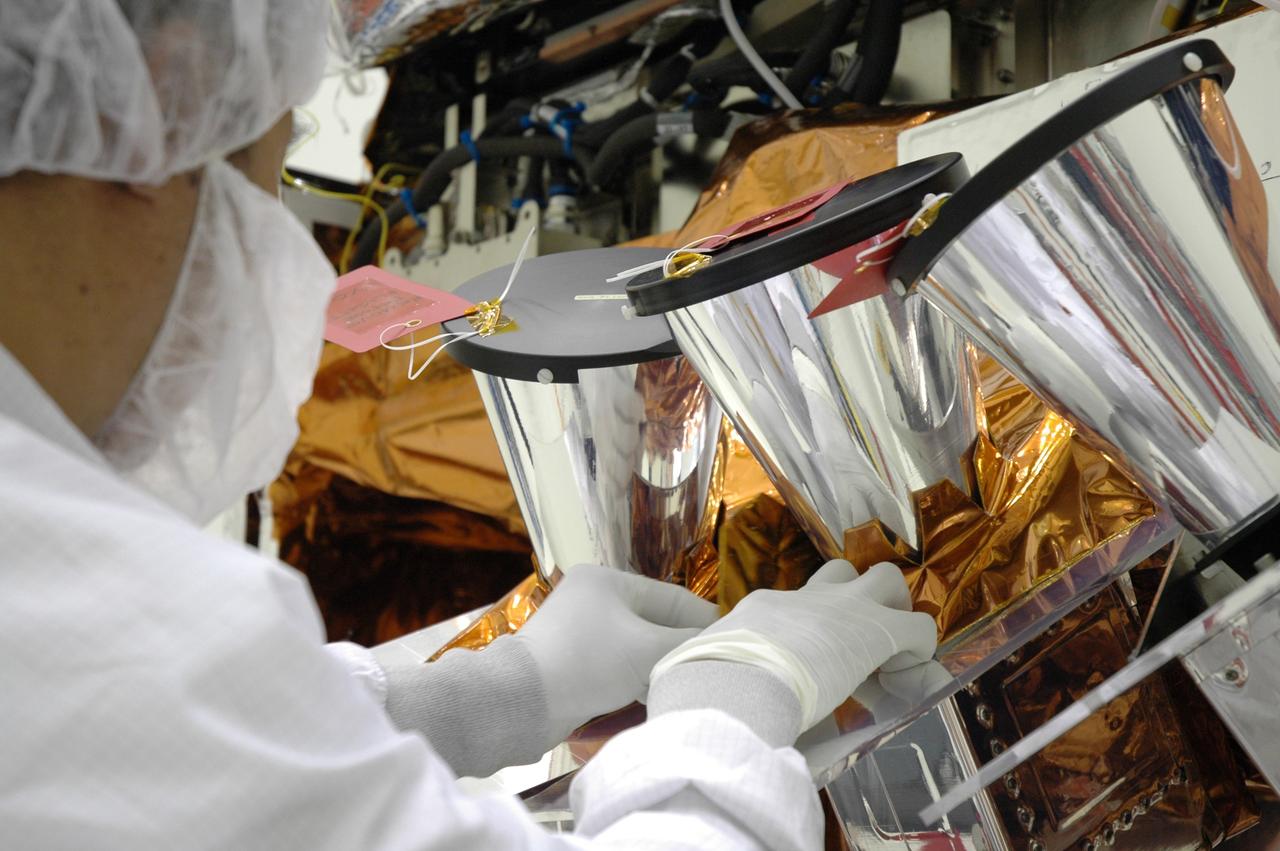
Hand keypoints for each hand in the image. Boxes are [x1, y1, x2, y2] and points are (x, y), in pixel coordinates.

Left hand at [514, 565, 718, 741]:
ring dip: (660, 664)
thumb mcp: (646, 649)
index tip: (733, 643)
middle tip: (711, 668)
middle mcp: (594, 599)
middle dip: (682, 646)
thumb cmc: (587, 662)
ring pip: (638, 645)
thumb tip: (720, 641)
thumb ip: (686, 642)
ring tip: (687, 684)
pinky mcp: (574, 661)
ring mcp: (582, 631)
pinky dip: (638, 677)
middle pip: (655, 621)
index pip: (673, 598)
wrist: (522, 702)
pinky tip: (655, 695)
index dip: (704, 621)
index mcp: (609, 581)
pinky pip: (618, 664)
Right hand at [652, 560, 936, 730]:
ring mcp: (842, 609)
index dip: (807, 631)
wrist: (733, 683)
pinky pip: (917, 627)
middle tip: (855, 639)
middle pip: (841, 571)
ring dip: (891, 609)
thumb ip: (704, 670)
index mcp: (763, 609)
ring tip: (888, 648)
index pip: (793, 605)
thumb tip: (682, 687)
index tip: (809, 662)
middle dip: (855, 598)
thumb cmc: (707, 682)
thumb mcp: (703, 667)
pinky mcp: (877, 631)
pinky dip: (918, 647)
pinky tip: (906, 674)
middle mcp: (804, 600)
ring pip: (885, 578)